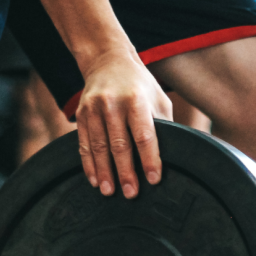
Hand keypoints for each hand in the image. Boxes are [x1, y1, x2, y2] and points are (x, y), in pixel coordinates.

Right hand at [76, 50, 172, 198]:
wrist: (107, 61)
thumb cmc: (140, 85)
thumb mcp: (158, 98)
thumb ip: (163, 124)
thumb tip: (175, 154)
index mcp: (137, 99)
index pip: (144, 135)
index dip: (150, 159)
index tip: (153, 179)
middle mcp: (113, 103)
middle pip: (119, 144)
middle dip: (125, 172)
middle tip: (131, 194)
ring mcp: (94, 108)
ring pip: (99, 147)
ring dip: (104, 172)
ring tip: (109, 192)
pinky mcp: (81, 114)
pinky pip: (84, 144)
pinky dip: (89, 164)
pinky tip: (94, 180)